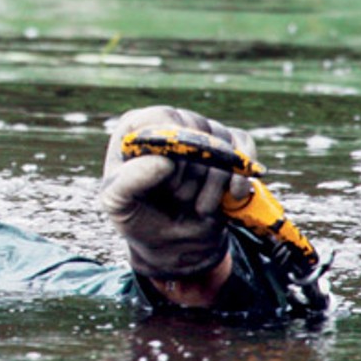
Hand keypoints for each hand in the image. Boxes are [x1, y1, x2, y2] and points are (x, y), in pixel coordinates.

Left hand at [98, 105, 254, 281]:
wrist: (172, 242)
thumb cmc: (137, 216)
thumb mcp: (117, 203)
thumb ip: (129, 181)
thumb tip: (164, 160)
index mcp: (136, 129)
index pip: (161, 117)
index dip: (171, 147)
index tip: (168, 178)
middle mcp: (170, 124)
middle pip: (196, 130)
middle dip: (191, 172)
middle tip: (178, 198)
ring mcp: (202, 134)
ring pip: (221, 144)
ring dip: (214, 182)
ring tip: (197, 206)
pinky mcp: (228, 150)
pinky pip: (243, 149)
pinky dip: (240, 176)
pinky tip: (231, 197)